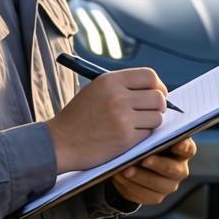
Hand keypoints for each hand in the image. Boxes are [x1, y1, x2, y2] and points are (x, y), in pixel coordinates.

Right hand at [47, 68, 168, 173]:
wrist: (59, 143)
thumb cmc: (78, 117)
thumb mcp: (95, 90)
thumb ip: (122, 86)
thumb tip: (154, 88)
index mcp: (110, 81)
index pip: (149, 76)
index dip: (158, 85)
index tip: (158, 93)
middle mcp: (118, 96)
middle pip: (158, 96)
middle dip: (159, 105)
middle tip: (152, 111)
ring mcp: (122, 118)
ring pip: (157, 116)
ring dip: (151, 121)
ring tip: (137, 124)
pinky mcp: (125, 138)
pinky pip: (148, 133)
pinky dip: (142, 135)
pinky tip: (128, 136)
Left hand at [110, 138, 196, 205]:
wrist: (135, 164)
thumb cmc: (146, 142)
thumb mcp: (150, 134)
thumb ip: (153, 130)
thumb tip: (148, 125)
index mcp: (182, 151)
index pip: (188, 149)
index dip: (183, 147)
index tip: (176, 144)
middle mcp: (179, 169)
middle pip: (173, 169)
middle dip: (158, 164)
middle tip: (144, 160)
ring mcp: (168, 185)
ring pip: (158, 185)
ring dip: (141, 177)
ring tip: (126, 170)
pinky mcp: (155, 196)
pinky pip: (145, 195)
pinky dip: (131, 186)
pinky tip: (121, 177)